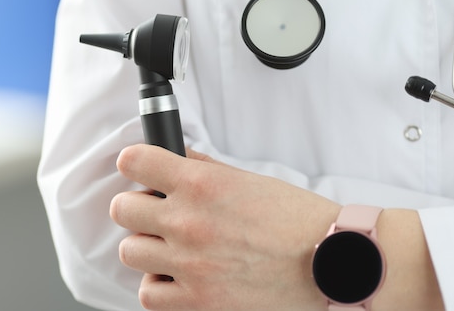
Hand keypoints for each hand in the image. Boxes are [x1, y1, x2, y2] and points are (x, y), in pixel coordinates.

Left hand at [110, 144, 340, 310]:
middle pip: (123, 209)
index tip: (140, 170)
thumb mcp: (250, 180)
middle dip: (137, 207)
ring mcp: (189, 264)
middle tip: (155, 212)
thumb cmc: (297, 220)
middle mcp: (189, 221)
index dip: (135, 163)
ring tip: (170, 248)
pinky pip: (149, 295)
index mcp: (202, 184)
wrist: (330, 261)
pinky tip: (176, 277)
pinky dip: (158, 286)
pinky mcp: (198, 302)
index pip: (134, 162)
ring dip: (147, 247)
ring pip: (130, 251)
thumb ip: (206, 168)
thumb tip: (178, 157)